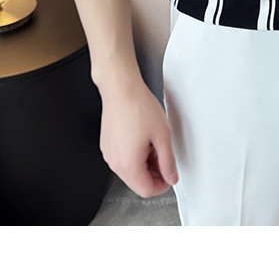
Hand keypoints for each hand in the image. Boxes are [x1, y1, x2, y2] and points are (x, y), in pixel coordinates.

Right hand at [98, 78, 177, 198]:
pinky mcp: (107, 144)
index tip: (170, 175)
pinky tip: (143, 138)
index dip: (162, 185)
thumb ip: (168, 161)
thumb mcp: (163, 135)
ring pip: (130, 171)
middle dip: (154, 174)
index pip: (146, 190)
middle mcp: (114, 163)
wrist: (121, 89)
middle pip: (137, 182)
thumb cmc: (139, 106)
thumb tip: (171, 177)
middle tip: (165, 157)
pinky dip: (135, 155)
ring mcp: (109, 153)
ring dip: (145, 164)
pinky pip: (123, 158)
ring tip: (154, 143)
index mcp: (128, 164)